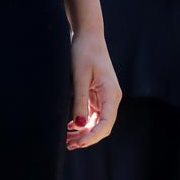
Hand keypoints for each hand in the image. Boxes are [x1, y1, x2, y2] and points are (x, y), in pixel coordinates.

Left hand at [66, 30, 121, 150]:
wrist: (88, 35)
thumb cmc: (84, 51)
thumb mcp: (79, 75)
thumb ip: (80, 100)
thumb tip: (79, 124)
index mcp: (111, 94)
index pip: (105, 123)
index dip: (92, 136)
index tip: (78, 142)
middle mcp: (111, 97)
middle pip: (102, 125)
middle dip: (87, 137)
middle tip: (69, 145)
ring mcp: (105, 96)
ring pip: (97, 121)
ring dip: (84, 131)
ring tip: (68, 139)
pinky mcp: (98, 93)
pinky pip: (93, 112)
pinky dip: (83, 121)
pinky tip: (71, 127)